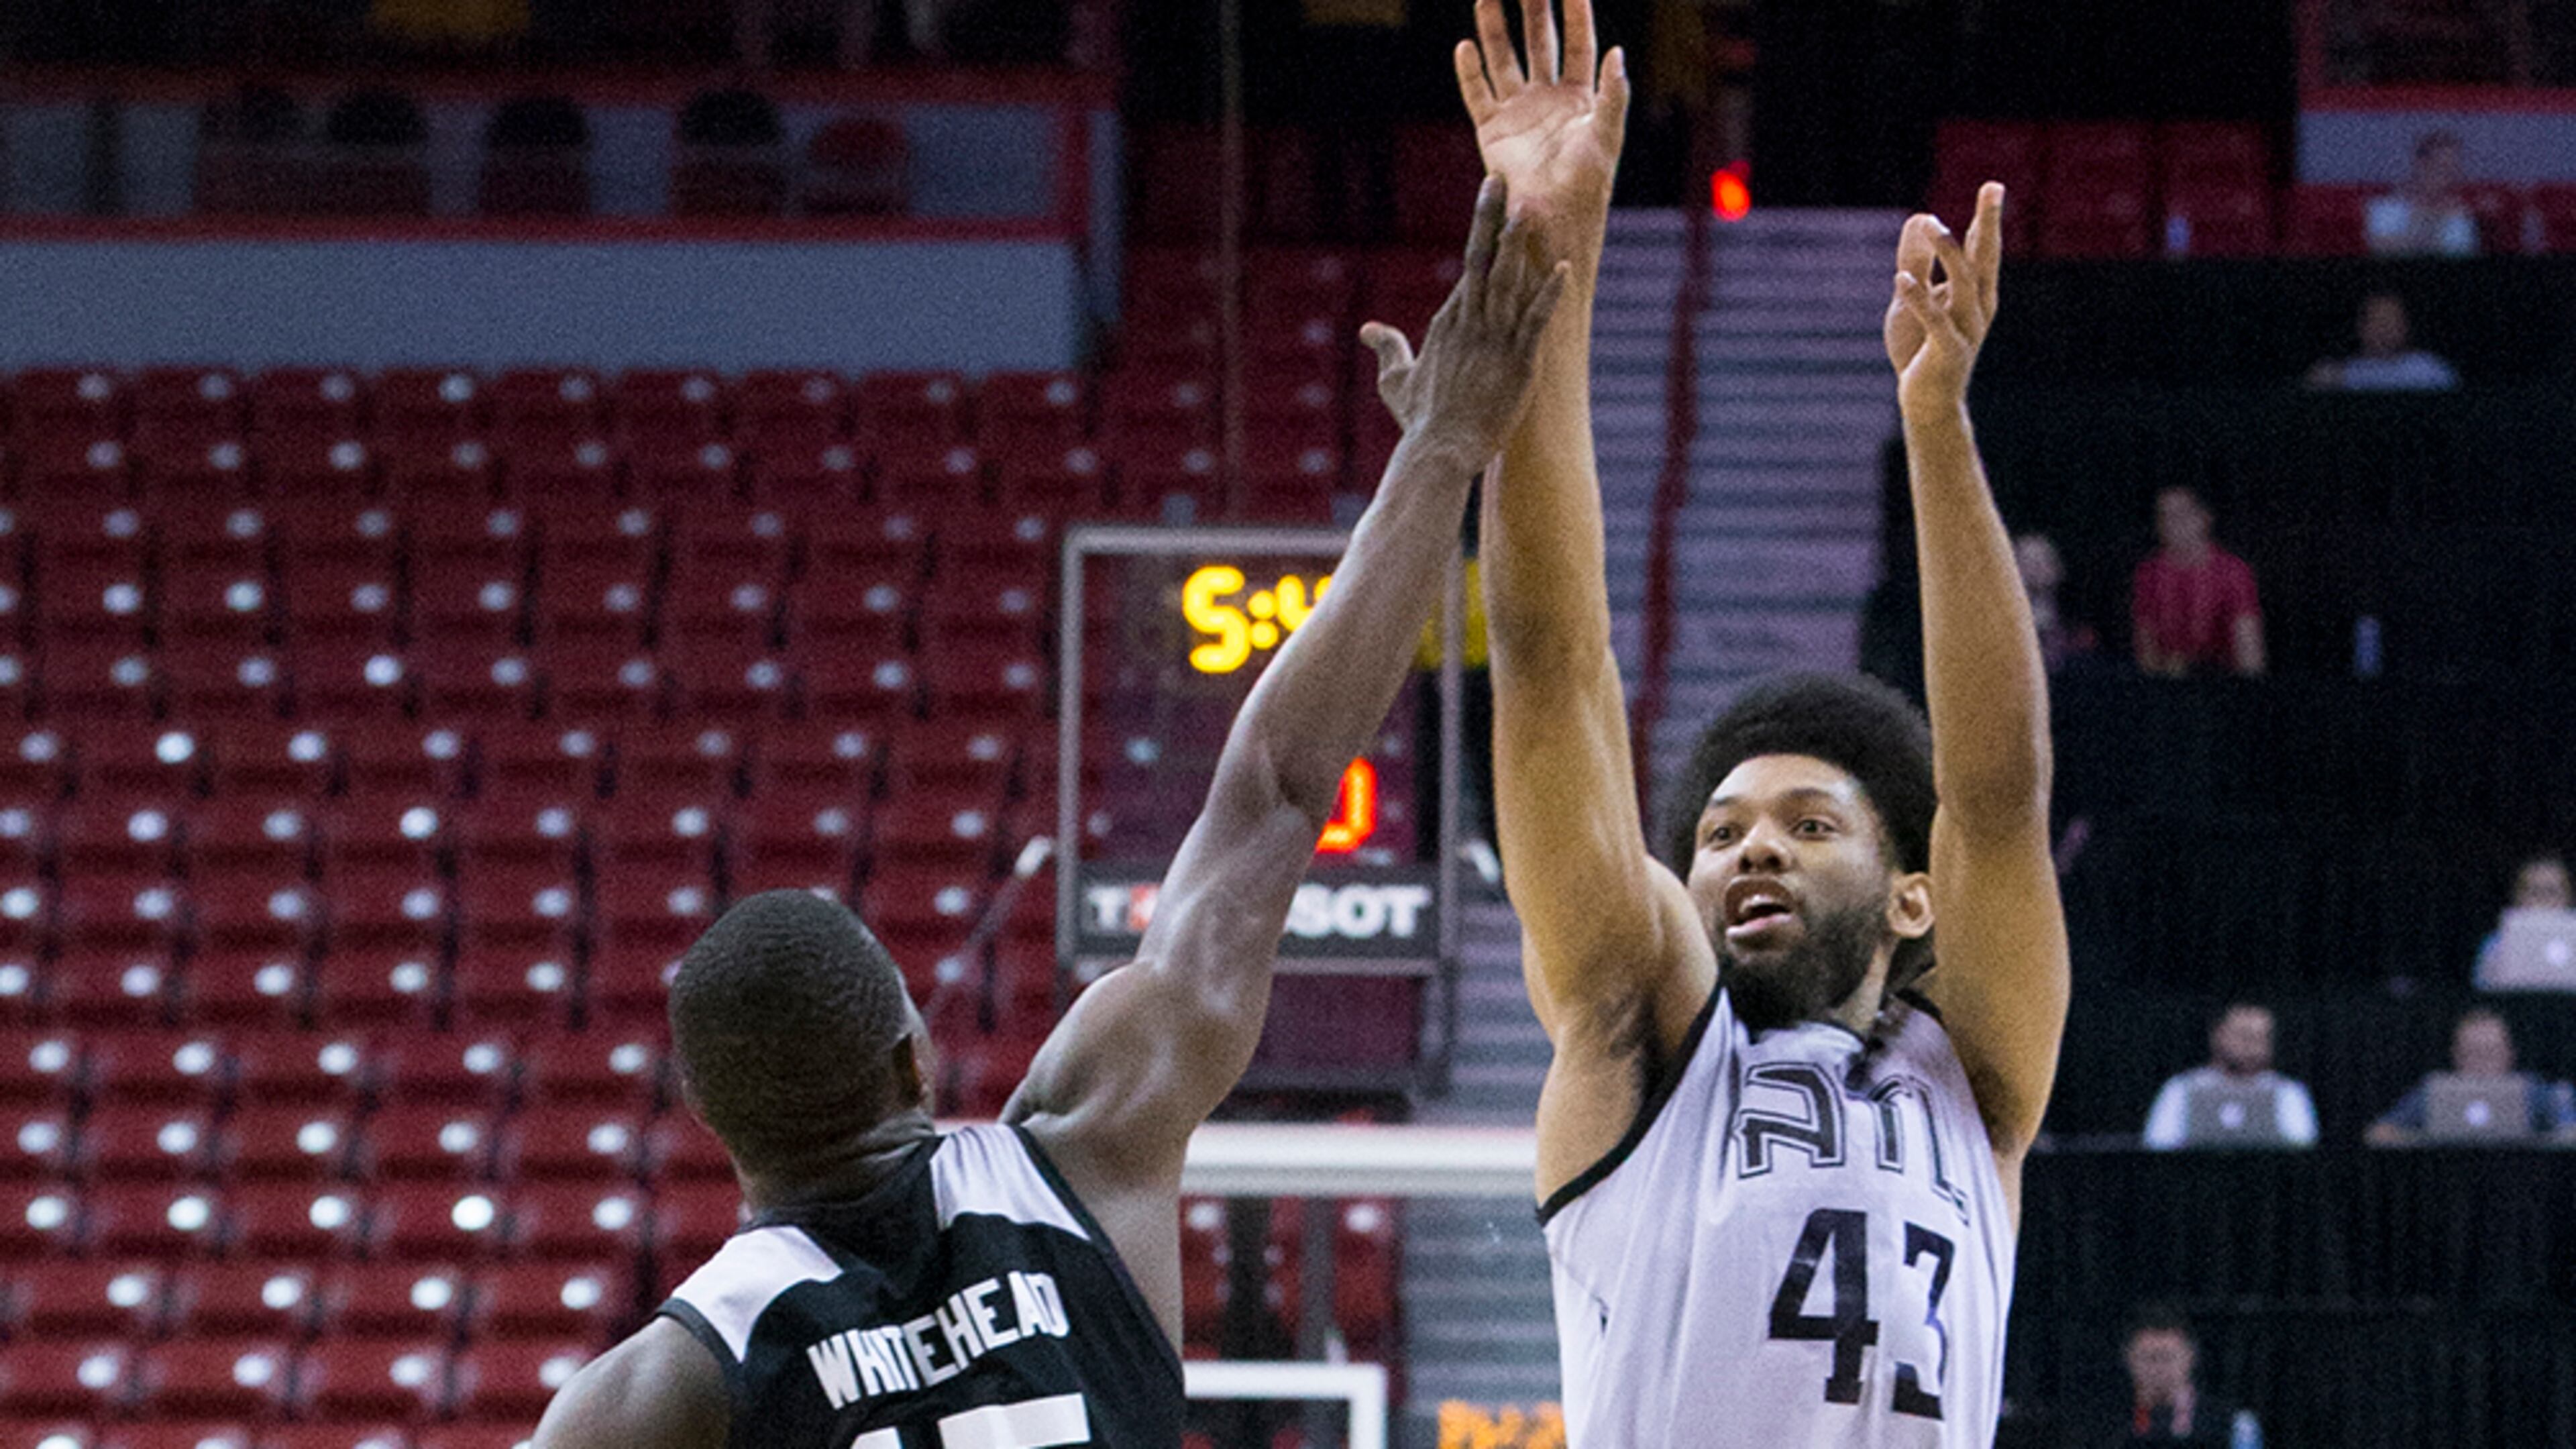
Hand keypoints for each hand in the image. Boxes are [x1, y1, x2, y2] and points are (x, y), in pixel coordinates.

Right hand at [1361, 175, 1569, 465]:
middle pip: (1481, 259)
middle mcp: (1468, 323)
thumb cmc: (1419, 419)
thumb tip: (1368, 330)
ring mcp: (1492, 341)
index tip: (1492, 194)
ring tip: (1531, 208)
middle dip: (1491, 218)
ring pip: (1507, 283)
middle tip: (1501, 179)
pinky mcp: (1516, 363)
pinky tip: (1562, 270)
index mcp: (1447, 322)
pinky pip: (1534, 322)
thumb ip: (1387, 348)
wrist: (1439, 452)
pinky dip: (1547, 296)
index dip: (1482, 227)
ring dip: (1518, 245)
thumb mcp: (1395, 379)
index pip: (1469, 266)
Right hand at [1453, 0, 1627, 259]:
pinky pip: (1477, 94)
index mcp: (1579, 98)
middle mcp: (1547, 99)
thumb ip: (1613, 95)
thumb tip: (1617, 51)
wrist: (1552, 222)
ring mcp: (1518, 113)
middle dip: (1533, 8)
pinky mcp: (1492, 132)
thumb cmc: (1587, 186)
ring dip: (1495, 29)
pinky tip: (1463, 45)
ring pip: (1503, 60)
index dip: (1576, 13)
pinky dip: (1469, 71)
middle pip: (1538, 43)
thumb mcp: (1607, 137)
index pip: (1577, 44)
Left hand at [1886, 181, 2003, 415]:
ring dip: (1948, 253)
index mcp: (1976, 294)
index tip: (1993, 187)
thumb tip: (1920, 220)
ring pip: (1963, 284)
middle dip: (1988, 223)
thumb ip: (1918, 263)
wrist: (1927, 402)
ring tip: (1933, 226)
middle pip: (1985, 258)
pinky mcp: (1947, 351)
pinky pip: (1935, 320)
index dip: (1986, 220)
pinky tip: (1901, 277)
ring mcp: (1967, 329)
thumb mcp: (1915, 299)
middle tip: (1993, 188)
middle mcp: (1979, 308)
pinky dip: (1919, 298)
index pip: (1983, 251)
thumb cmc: (1922, 349)